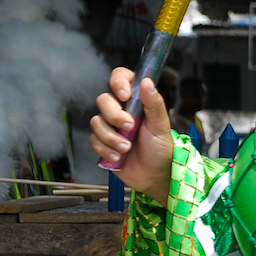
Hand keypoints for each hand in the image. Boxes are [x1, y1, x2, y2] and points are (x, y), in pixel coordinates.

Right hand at [90, 68, 173, 206]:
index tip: (124, 95)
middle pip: (103, 101)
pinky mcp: (102, 143)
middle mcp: (120, 111)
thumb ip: (154, 104)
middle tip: (129, 127)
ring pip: (96, 122)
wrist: (154, 176)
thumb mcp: (161, 126)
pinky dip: (105, 149)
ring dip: (111, 137)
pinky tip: (118, 157)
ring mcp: (110, 127)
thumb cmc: (161, 149)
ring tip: (127, 148)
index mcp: (136, 102)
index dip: (118, 82)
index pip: (120, 79)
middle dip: (114, 115)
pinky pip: (93, 140)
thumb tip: (147, 81)